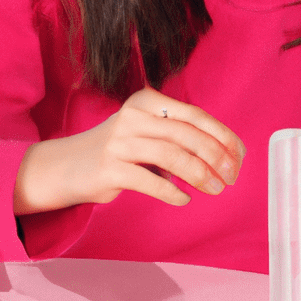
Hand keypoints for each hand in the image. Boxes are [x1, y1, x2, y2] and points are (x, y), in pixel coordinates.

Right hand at [13, 87, 245, 214]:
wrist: (62, 167)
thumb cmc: (117, 151)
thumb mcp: (147, 132)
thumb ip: (179, 136)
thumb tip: (226, 155)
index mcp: (148, 101)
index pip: (195, 115)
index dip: (222, 135)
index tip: (239, 155)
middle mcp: (133, 116)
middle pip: (187, 134)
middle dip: (216, 156)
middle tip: (232, 175)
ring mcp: (118, 141)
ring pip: (172, 155)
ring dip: (199, 175)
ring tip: (214, 189)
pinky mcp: (107, 169)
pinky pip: (149, 181)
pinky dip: (172, 192)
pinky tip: (184, 199)